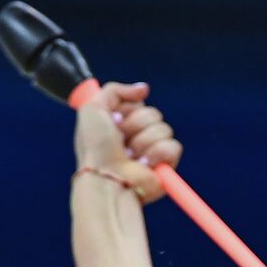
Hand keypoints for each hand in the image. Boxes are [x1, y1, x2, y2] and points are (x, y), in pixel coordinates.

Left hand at [73, 81, 182, 204]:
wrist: (105, 176)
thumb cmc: (95, 147)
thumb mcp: (92, 109)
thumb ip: (114, 90)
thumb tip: (143, 90)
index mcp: (120, 126)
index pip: (139, 105)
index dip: (128, 109)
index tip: (114, 119)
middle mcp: (136, 139)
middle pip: (152, 113)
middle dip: (135, 124)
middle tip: (119, 139)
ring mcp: (151, 153)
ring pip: (163, 129)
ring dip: (143, 141)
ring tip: (129, 156)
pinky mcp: (164, 166)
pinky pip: (174, 147)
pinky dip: (157, 154)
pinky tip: (143, 164)